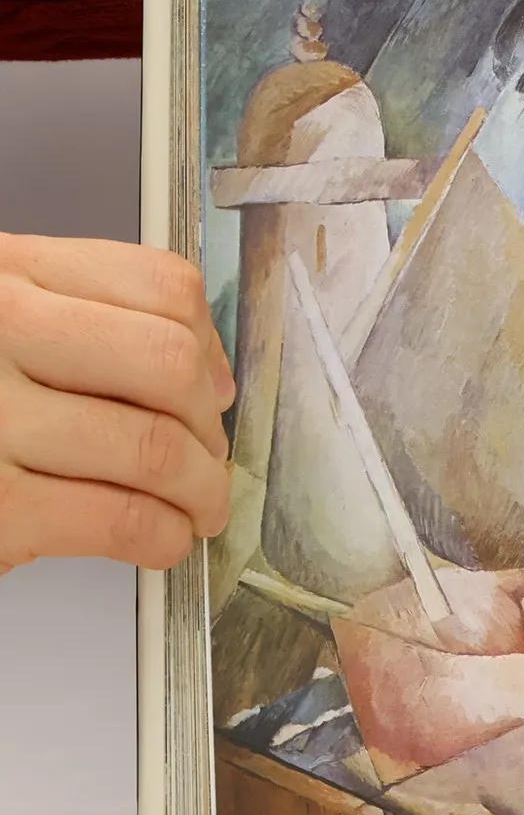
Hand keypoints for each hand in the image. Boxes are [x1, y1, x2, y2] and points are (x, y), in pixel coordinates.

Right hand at [0, 235, 234, 574]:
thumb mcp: (1, 325)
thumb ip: (91, 324)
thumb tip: (209, 378)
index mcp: (6, 274)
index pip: (161, 287)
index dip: (207, 349)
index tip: (210, 391)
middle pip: (168, 365)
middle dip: (207, 427)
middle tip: (206, 461)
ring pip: (153, 447)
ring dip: (200, 492)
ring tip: (196, 510)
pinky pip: (117, 518)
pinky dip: (161, 537)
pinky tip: (159, 540)